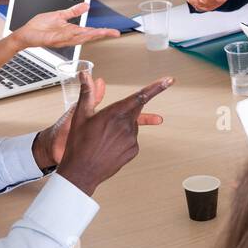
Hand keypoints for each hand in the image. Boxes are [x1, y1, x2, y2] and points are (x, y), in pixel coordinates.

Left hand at [12, 2, 118, 51]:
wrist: (25, 33)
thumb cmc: (39, 26)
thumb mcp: (59, 15)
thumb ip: (73, 11)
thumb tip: (86, 6)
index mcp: (71, 30)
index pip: (90, 31)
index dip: (102, 31)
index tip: (113, 31)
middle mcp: (69, 36)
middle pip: (89, 35)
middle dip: (101, 34)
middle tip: (113, 32)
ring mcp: (62, 39)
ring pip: (80, 38)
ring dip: (91, 35)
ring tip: (102, 32)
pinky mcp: (54, 39)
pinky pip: (67, 38)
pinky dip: (75, 36)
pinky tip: (83, 33)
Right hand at [53, 73, 172, 195]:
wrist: (81, 172)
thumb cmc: (79, 145)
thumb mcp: (80, 115)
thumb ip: (88, 93)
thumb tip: (86, 76)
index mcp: (114, 114)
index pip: (140, 96)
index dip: (156, 88)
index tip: (168, 81)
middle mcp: (126, 126)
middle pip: (136, 110)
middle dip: (128, 110)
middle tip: (110, 121)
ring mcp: (131, 139)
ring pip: (132, 125)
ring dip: (123, 125)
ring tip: (103, 136)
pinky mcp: (133, 151)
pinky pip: (132, 139)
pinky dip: (123, 139)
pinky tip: (109, 145)